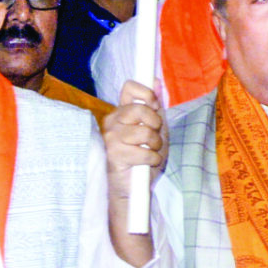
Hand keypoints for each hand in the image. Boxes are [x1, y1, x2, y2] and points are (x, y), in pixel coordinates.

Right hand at [103, 80, 166, 264]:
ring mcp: (111, 138)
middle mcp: (112, 121)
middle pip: (140, 108)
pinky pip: (145, 151)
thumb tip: (157, 79)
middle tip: (154, 138)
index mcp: (121, 112)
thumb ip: (155, 107)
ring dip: (155, 145)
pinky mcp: (114, 155)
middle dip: (155, 125)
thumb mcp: (155, 129)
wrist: (134, 188)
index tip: (154, 105)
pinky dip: (153, 159)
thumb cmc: (144, 157)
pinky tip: (145, 164)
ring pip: (145, 132)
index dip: (146, 93)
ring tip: (150, 152)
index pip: (129, 87)